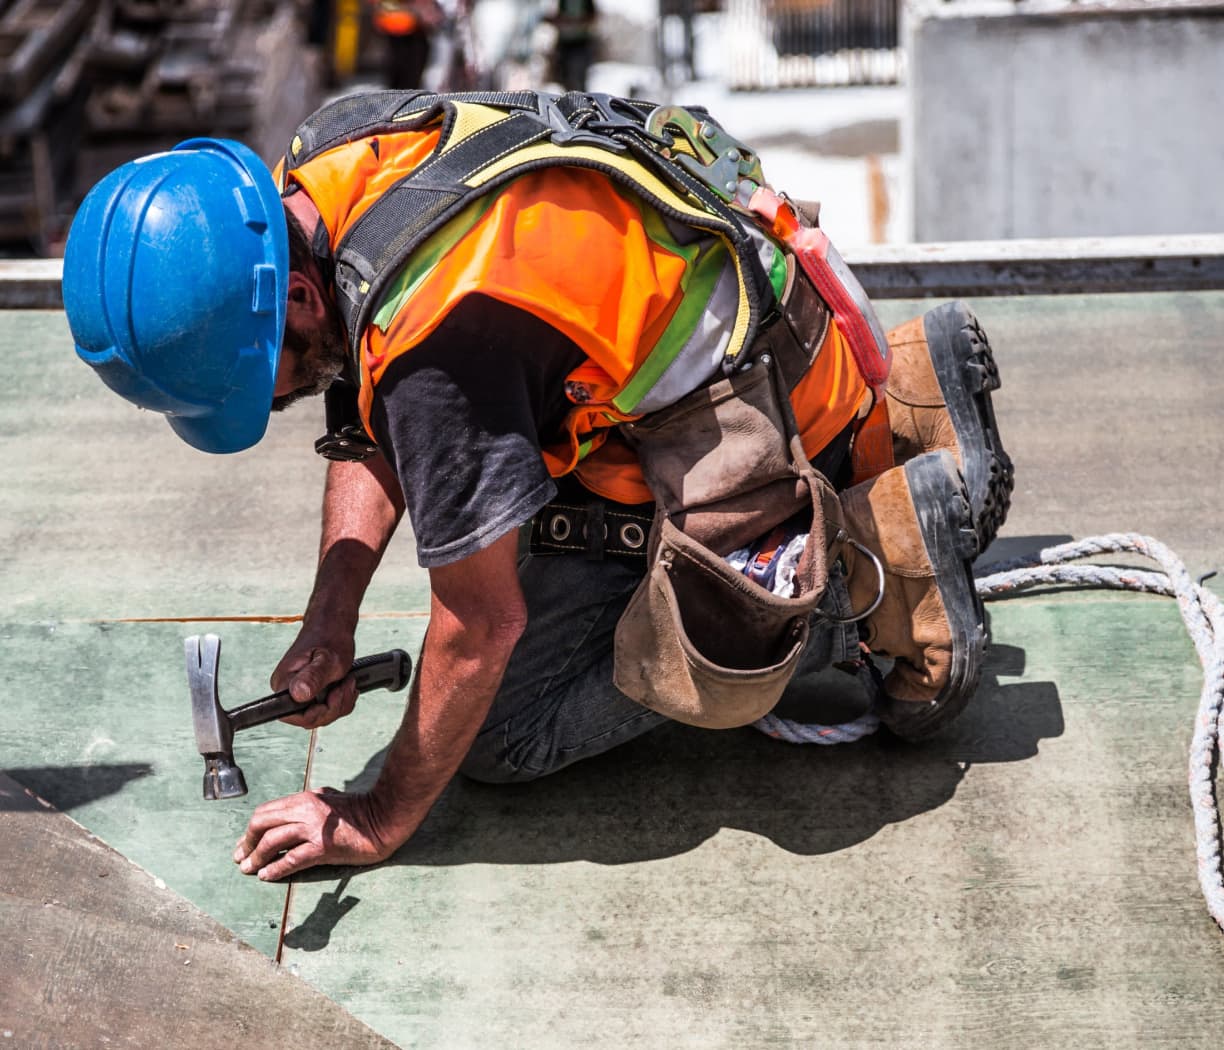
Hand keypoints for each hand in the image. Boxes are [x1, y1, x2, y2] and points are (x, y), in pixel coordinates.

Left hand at [233, 787, 400, 879]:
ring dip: (256, 858)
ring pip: (272, 841)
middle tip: (241, 857)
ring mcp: (314, 828)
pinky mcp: (323, 846)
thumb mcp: (329, 799)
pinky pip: (291, 859)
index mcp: (306, 798)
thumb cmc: (360, 811)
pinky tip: (267, 876)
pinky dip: (275, 869)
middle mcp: (306, 810)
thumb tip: (288, 817)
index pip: (266, 811)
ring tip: (248, 870)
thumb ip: (308, 805)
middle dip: (247, 842)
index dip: (250, 829)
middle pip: (262, 823)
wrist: (385, 818)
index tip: (244, 843)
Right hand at [271, 628, 356, 728]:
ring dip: (341, 703)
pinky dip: (341, 700)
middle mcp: (286, 690)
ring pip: (321, 715)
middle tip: (346, 684)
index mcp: (283, 683)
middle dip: (334, 707)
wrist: (333, 625)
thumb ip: (314, 677)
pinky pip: (326, 709)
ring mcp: (298, 692)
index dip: (318, 714)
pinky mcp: (310, 692)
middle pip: (310, 719)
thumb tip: (298, 694)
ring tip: (348, 681)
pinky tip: (346, 685)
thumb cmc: (330, 637)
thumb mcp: (329, 659)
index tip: (334, 694)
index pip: (294, 717)